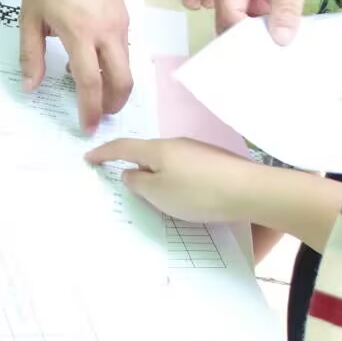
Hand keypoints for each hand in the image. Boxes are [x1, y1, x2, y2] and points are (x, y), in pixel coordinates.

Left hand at [21, 0, 131, 131]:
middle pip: (122, 81)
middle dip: (113, 105)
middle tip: (98, 115)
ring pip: (126, 67)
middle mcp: (107, 32)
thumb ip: (30, 55)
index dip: (89, 109)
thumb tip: (30, 87)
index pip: (90, 82)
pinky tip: (89, 59)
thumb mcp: (30, 17)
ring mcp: (120, 25)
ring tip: (89, 89)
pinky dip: (112, 64)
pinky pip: (123, 50)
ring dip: (113, 85)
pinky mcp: (124, 18)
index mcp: (80, 34)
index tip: (87, 126)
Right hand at [86, 137, 256, 223]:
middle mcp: (175, 144)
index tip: (89, 157)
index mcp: (156, 150)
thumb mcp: (158, 193)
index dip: (103, 153)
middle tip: (130, 185)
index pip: (122, 147)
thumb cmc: (198, 193)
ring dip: (159, 175)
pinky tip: (188, 195)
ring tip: (162, 196)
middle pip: (147, 152)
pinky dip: (178, 179)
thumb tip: (130, 173)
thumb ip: (137, 182)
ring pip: (168, 161)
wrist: (252, 191)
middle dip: (135, 166)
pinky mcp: (215, 161)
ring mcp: (197, 151)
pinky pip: (186, 168)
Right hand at [214, 0, 308, 44]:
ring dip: (253, 30)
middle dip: (244, 36)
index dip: (242, 36)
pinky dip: (257, 24)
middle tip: (265, 52)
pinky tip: (271, 32)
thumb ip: (286, 10)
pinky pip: (245, 13)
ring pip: (236, 19)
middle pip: (227, 20)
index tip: (261, 51)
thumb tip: (280, 39)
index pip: (228, 16)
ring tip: (270, 43)